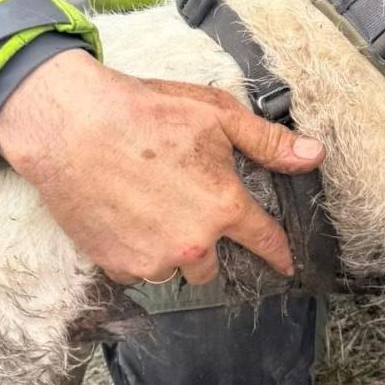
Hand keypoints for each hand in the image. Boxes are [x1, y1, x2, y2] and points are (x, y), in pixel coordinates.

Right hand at [0, 49, 325, 285]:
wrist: (71, 126)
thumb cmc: (144, 114)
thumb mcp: (216, 115)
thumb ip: (268, 142)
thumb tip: (314, 155)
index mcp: (223, 207)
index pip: (264, 240)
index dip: (278, 252)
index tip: (287, 266)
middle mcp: (193, 244)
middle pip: (214, 262)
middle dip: (205, 239)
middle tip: (182, 203)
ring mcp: (153, 259)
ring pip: (175, 267)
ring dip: (170, 248)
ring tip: (149, 207)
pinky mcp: (117, 266)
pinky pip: (138, 270)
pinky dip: (136, 251)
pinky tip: (125, 217)